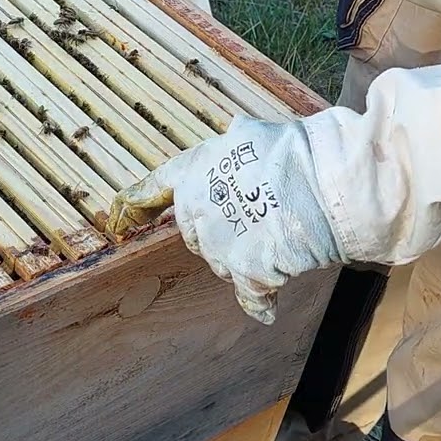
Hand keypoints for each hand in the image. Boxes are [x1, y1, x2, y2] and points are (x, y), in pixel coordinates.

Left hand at [106, 115, 342, 323]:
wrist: (325, 181)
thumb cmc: (296, 151)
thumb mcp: (253, 136)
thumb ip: (234, 146)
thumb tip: (234, 131)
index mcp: (192, 171)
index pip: (150, 191)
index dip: (131, 208)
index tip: (115, 221)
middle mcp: (195, 208)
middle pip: (193, 233)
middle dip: (219, 231)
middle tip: (257, 218)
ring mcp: (217, 243)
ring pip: (221, 262)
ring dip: (244, 257)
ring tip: (279, 237)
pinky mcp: (243, 272)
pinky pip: (249, 296)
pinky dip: (259, 303)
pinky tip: (268, 309)